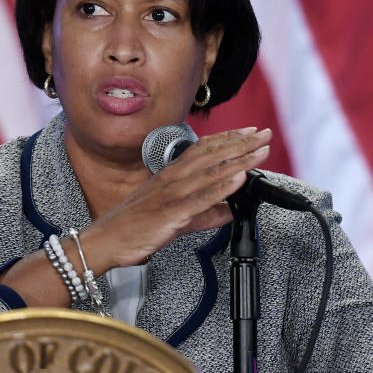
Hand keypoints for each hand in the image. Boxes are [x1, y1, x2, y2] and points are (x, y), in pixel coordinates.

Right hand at [82, 127, 271, 270]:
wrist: (107, 239)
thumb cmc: (135, 226)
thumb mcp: (176, 218)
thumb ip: (204, 214)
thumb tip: (228, 212)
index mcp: (171, 175)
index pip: (204, 149)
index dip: (228, 139)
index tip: (250, 132)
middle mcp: (173, 178)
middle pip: (212, 154)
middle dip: (241, 143)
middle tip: (265, 133)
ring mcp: (172, 193)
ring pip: (211, 172)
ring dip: (238, 160)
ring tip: (260, 151)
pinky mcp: (172, 212)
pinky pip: (201, 197)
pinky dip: (222, 186)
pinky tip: (240, 178)